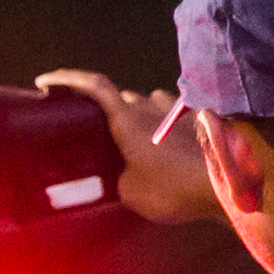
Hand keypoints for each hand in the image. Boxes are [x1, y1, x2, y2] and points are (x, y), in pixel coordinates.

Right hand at [37, 71, 217, 228]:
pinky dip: (166, 130)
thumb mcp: (131, 195)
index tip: (46, 81)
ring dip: (142, 121)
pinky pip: (173, 117)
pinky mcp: (199, 118)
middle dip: (110, 114)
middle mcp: (151, 104)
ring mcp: (178, 108)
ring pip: (149, 106)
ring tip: (142, 148)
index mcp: (127, 118)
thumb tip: (121, 175)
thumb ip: (118, 179)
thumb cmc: (174, 188)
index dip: (66, 79)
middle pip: (122, 99)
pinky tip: (171, 151)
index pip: (92, 85)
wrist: (227, 184)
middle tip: (105, 139)